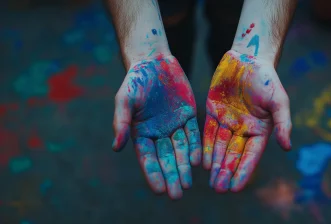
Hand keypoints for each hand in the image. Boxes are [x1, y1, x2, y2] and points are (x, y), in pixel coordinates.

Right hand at [112, 55, 201, 198]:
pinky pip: (193, 135)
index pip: (148, 158)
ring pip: (181, 150)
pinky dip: (196, 148)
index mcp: (142, 133)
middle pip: (166, 159)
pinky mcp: (189, 116)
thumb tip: (116, 147)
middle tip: (177, 194)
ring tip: (188, 184)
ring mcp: (175, 125)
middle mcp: (160, 133)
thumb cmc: (135, 81)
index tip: (160, 190)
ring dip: (184, 167)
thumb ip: (121, 122)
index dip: (153, 174)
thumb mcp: (125, 100)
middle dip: (171, 176)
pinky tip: (198, 161)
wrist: (154, 62)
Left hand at [203, 50, 291, 192]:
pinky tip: (203, 162)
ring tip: (211, 182)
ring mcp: (227, 121)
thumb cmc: (267, 78)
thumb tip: (287, 147)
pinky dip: (206, 147)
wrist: (247, 58)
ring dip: (216, 164)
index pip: (251, 155)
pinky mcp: (213, 112)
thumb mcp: (278, 100)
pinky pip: (209, 133)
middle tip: (219, 189)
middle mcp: (243, 129)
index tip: (235, 188)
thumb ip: (282, 123)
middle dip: (226, 172)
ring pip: (220, 147)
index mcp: (260, 130)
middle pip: (233, 155)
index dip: (243, 171)